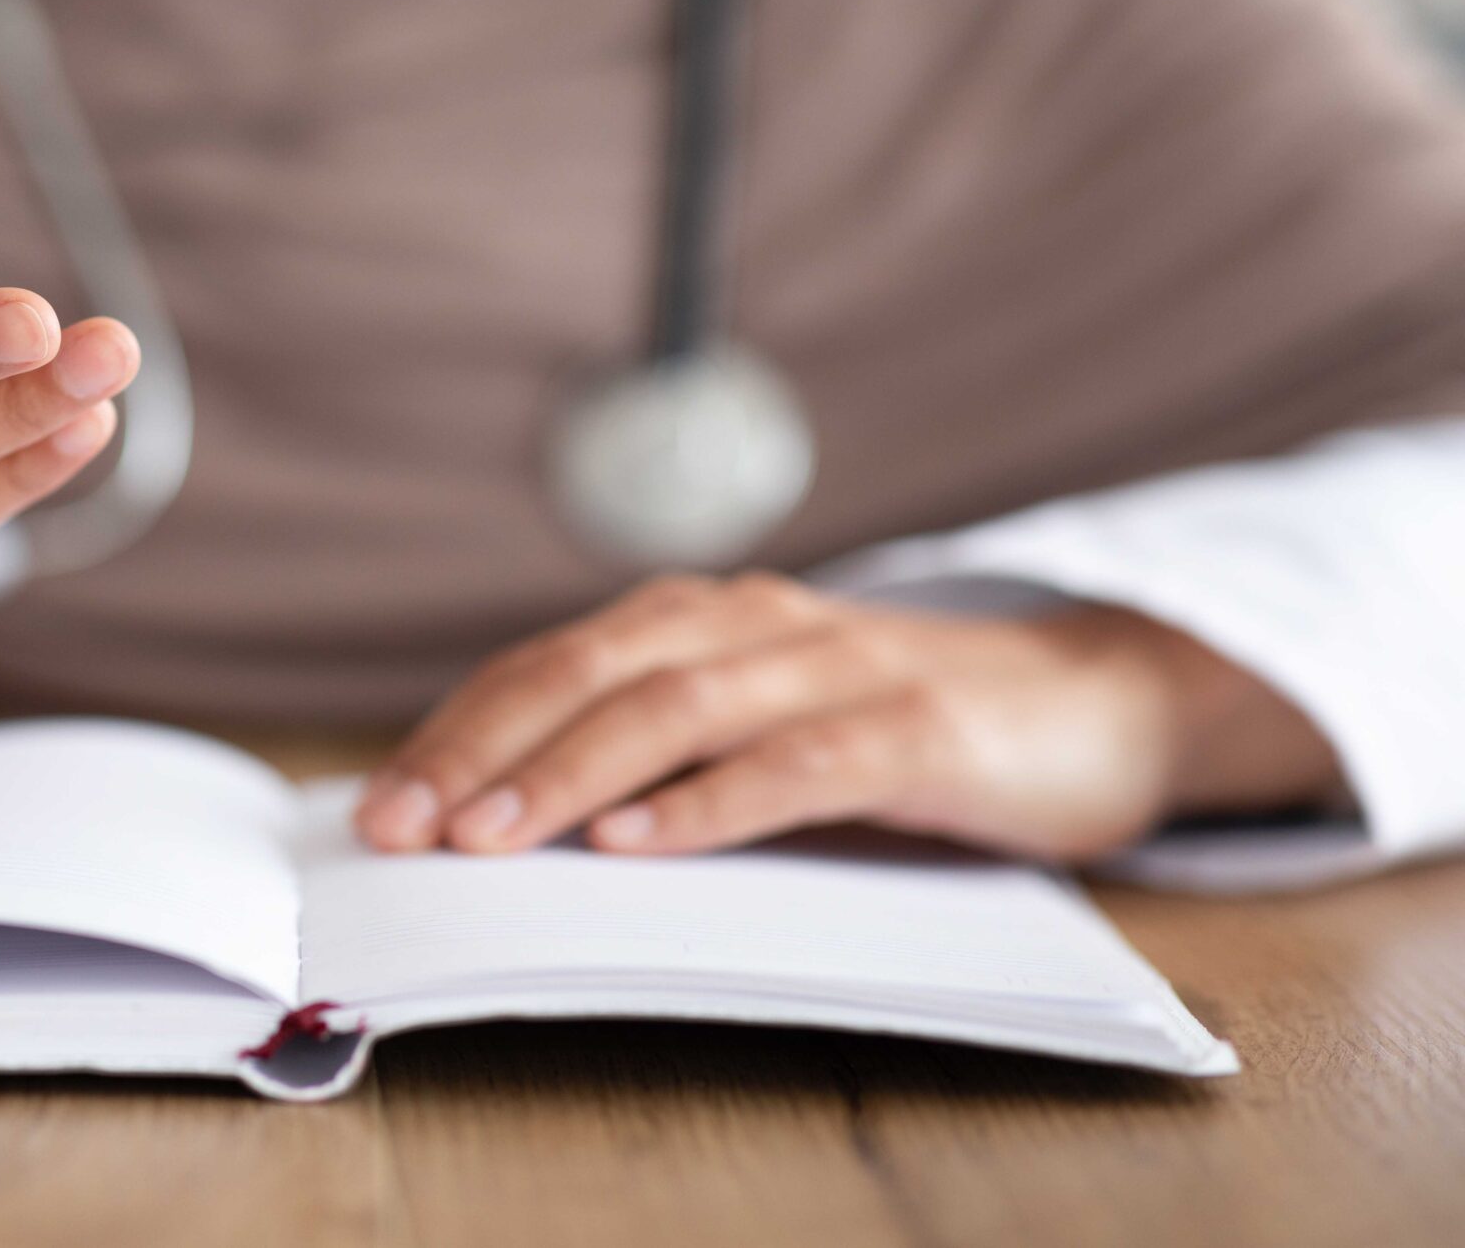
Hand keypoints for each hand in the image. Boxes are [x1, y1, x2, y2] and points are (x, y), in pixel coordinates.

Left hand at [352, 573, 1343, 861]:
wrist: (1090, 703)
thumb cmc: (890, 729)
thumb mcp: (754, 729)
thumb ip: (653, 753)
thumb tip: (499, 823)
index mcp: (699, 620)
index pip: (547, 666)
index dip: (456, 730)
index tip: (377, 805)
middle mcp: (753, 624)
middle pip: (588, 676)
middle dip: (481, 752)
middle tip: (401, 829)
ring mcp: (838, 669)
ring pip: (676, 710)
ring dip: (569, 775)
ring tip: (490, 839)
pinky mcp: (918, 730)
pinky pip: (797, 763)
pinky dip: (709, 803)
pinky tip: (639, 846)